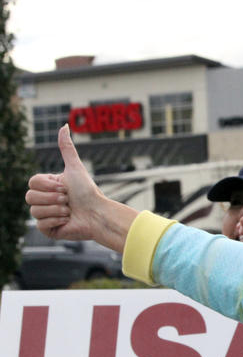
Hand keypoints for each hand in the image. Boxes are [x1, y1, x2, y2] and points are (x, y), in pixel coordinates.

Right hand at [25, 125, 137, 251]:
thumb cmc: (88, 192)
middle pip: (29, 197)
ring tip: (70, 211)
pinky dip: (56, 221)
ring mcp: (45, 216)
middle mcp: (45, 201)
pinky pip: (40, 225)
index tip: (65, 187)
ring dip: (56, 210)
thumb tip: (64, 126)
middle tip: (68, 200)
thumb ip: (67, 148)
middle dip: (53, 198)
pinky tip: (68, 221)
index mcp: (48, 186)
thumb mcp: (75, 168)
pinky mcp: (48, 230)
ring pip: (34, 211)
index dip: (49, 185)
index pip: (32, 183)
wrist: (98, 214)